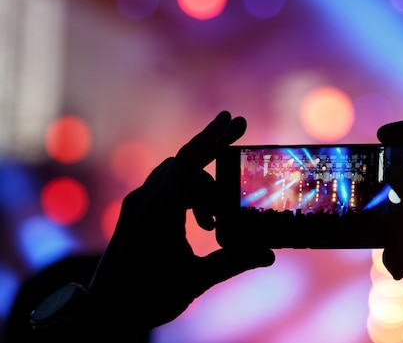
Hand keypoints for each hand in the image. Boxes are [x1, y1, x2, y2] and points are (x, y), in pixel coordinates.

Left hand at [88, 111, 274, 331]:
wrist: (103, 314)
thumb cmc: (146, 298)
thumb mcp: (194, 280)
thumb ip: (232, 262)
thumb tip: (269, 255)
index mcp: (160, 210)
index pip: (191, 161)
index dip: (215, 138)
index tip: (235, 119)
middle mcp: (145, 199)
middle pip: (185, 162)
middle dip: (213, 147)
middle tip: (239, 131)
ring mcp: (137, 204)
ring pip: (175, 175)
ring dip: (202, 187)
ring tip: (216, 223)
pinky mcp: (134, 213)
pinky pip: (164, 188)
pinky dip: (187, 195)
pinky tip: (201, 222)